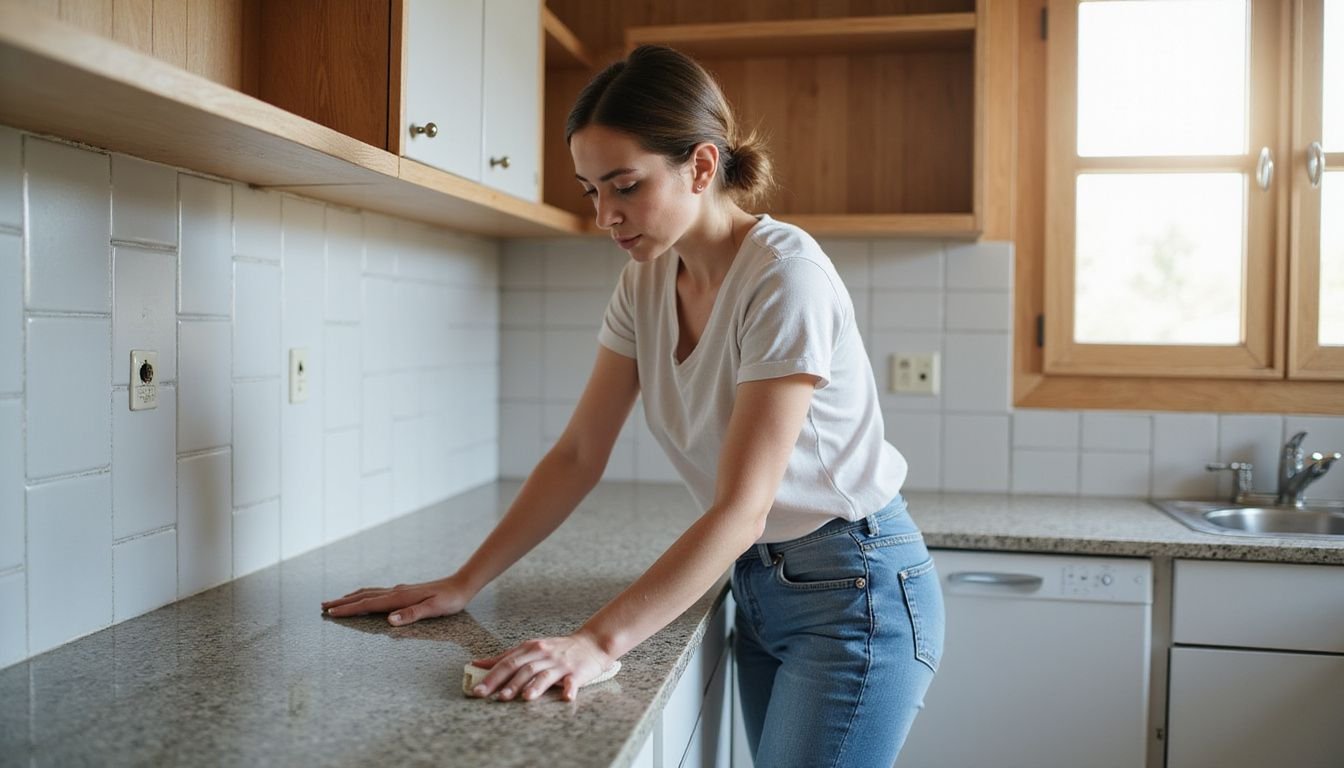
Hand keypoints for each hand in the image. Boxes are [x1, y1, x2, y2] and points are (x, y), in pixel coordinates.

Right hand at [321, 575, 472, 625]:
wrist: (461, 585)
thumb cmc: (449, 600)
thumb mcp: (434, 609)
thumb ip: (412, 614)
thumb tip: (389, 620)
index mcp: (400, 597)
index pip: (369, 604)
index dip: (349, 609)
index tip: (331, 612)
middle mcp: (396, 591)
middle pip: (363, 596)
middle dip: (342, 602)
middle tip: (323, 606)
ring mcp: (399, 590)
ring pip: (369, 593)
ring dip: (350, 598)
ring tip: (335, 601)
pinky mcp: (403, 592)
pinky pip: (377, 593)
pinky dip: (363, 596)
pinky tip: (363, 598)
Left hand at [469, 631, 611, 702]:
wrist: (592, 643)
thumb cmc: (558, 649)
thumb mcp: (530, 648)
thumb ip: (506, 658)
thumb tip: (478, 664)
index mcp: (530, 649)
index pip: (507, 662)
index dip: (491, 676)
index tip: (476, 690)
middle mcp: (544, 655)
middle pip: (522, 668)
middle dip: (506, 683)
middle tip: (494, 697)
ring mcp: (561, 664)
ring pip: (544, 674)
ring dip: (535, 686)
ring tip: (525, 698)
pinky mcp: (577, 672)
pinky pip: (573, 681)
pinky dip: (570, 689)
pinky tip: (566, 696)